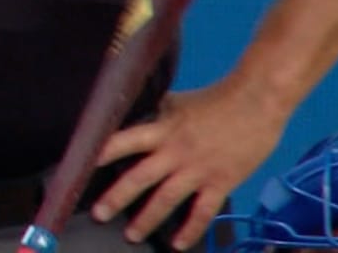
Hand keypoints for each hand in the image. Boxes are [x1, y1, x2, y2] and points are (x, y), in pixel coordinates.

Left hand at [88, 82, 289, 250]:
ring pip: (166, 199)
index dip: (101, 153)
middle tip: (98, 214)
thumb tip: (133, 115)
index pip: (124, 141)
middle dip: (116, 198)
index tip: (80, 166)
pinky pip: (202, 212)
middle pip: (139, 178)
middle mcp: (175, 151)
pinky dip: (190, 230)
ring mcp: (198, 169)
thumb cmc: (217, 99)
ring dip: (146, 220)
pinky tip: (178, 244)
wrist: (257, 102)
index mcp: (162, 128)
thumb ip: (156, 114)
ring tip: (131, 235)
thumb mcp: (177, 102)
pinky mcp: (221, 182)